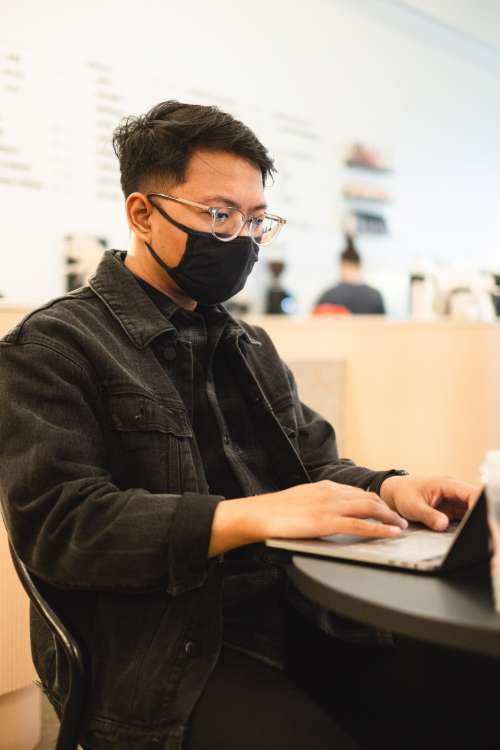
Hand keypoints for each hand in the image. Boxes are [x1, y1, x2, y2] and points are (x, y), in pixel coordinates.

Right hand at [208, 480, 407, 556]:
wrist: (257, 514)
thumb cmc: (273, 512)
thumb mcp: (300, 501)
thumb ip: (317, 505)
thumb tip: (326, 515)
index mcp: (324, 486)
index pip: (358, 492)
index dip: (375, 502)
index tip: (385, 511)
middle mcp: (331, 492)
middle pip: (369, 498)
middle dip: (388, 509)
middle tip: (400, 520)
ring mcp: (330, 506)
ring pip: (370, 508)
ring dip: (390, 517)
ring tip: (402, 527)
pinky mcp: (327, 522)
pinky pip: (361, 525)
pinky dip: (380, 529)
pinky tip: (391, 533)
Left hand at [379, 475, 480, 530]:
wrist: (394, 493)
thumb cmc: (403, 494)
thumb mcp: (413, 506)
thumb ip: (428, 515)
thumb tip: (444, 525)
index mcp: (447, 484)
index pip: (471, 493)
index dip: (477, 505)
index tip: (474, 520)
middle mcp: (454, 491)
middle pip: (474, 502)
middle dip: (475, 515)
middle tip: (468, 530)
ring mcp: (453, 501)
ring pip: (469, 511)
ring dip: (468, 522)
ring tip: (461, 532)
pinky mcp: (450, 510)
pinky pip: (462, 517)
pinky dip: (462, 525)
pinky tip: (458, 532)